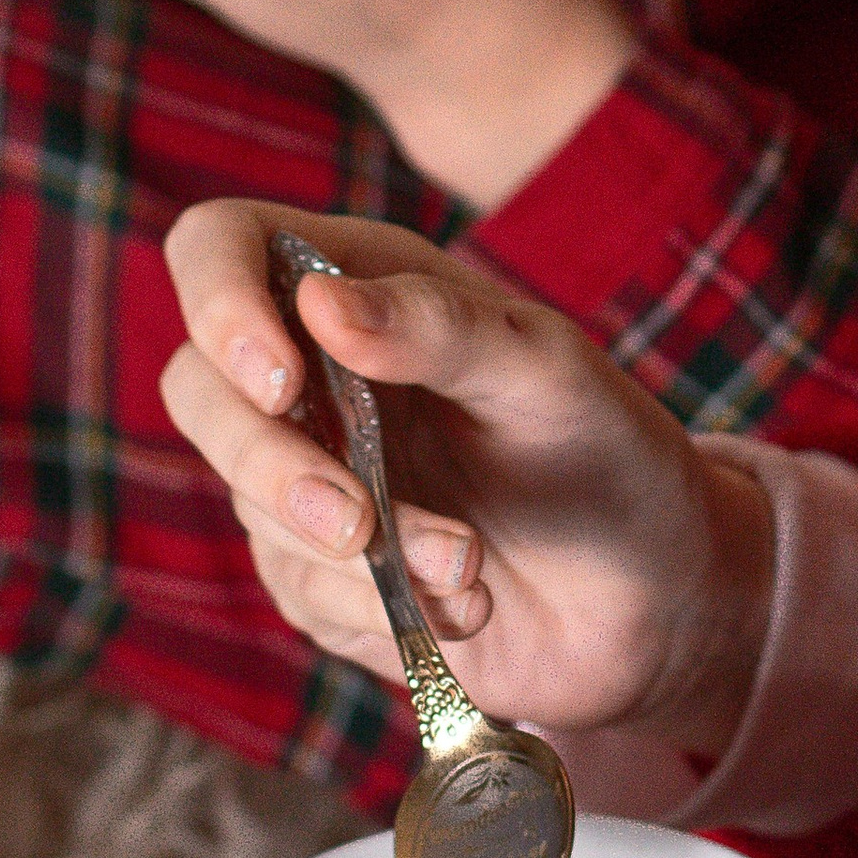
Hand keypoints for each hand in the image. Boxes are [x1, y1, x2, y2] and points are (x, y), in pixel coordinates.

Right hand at [160, 205, 776, 750]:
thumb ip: (437, 328)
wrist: (659, 596)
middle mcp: (317, 371)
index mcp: (361, 284)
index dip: (217, 301)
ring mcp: (312, 472)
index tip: (278, 378)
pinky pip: (300, 590)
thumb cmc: (608, 450)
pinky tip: (467, 607)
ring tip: (471, 568)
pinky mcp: (323, 572)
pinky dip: (380, 610)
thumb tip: (318, 302)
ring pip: (250, 503)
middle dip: (273, 465)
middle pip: (199, 389)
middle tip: (361, 521)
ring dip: (358, 553)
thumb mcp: (544, 372)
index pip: (221, 247)